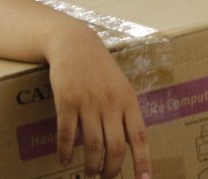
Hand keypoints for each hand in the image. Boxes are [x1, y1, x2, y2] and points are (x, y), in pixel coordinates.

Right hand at [44, 28, 150, 177]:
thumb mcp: (120, 86)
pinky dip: (66, 151)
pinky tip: (65, 159)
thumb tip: (130, 144)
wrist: (74, 43)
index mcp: (128, 100)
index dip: (142, 161)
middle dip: (111, 169)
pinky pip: (67, 134)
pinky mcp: (66, 101)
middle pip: (115, 147)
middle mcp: (111, 103)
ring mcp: (88, 102)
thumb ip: (125, 112)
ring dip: (91, 165)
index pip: (139, 137)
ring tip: (89, 173)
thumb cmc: (100, 67)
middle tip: (106, 178)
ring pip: (92, 145)